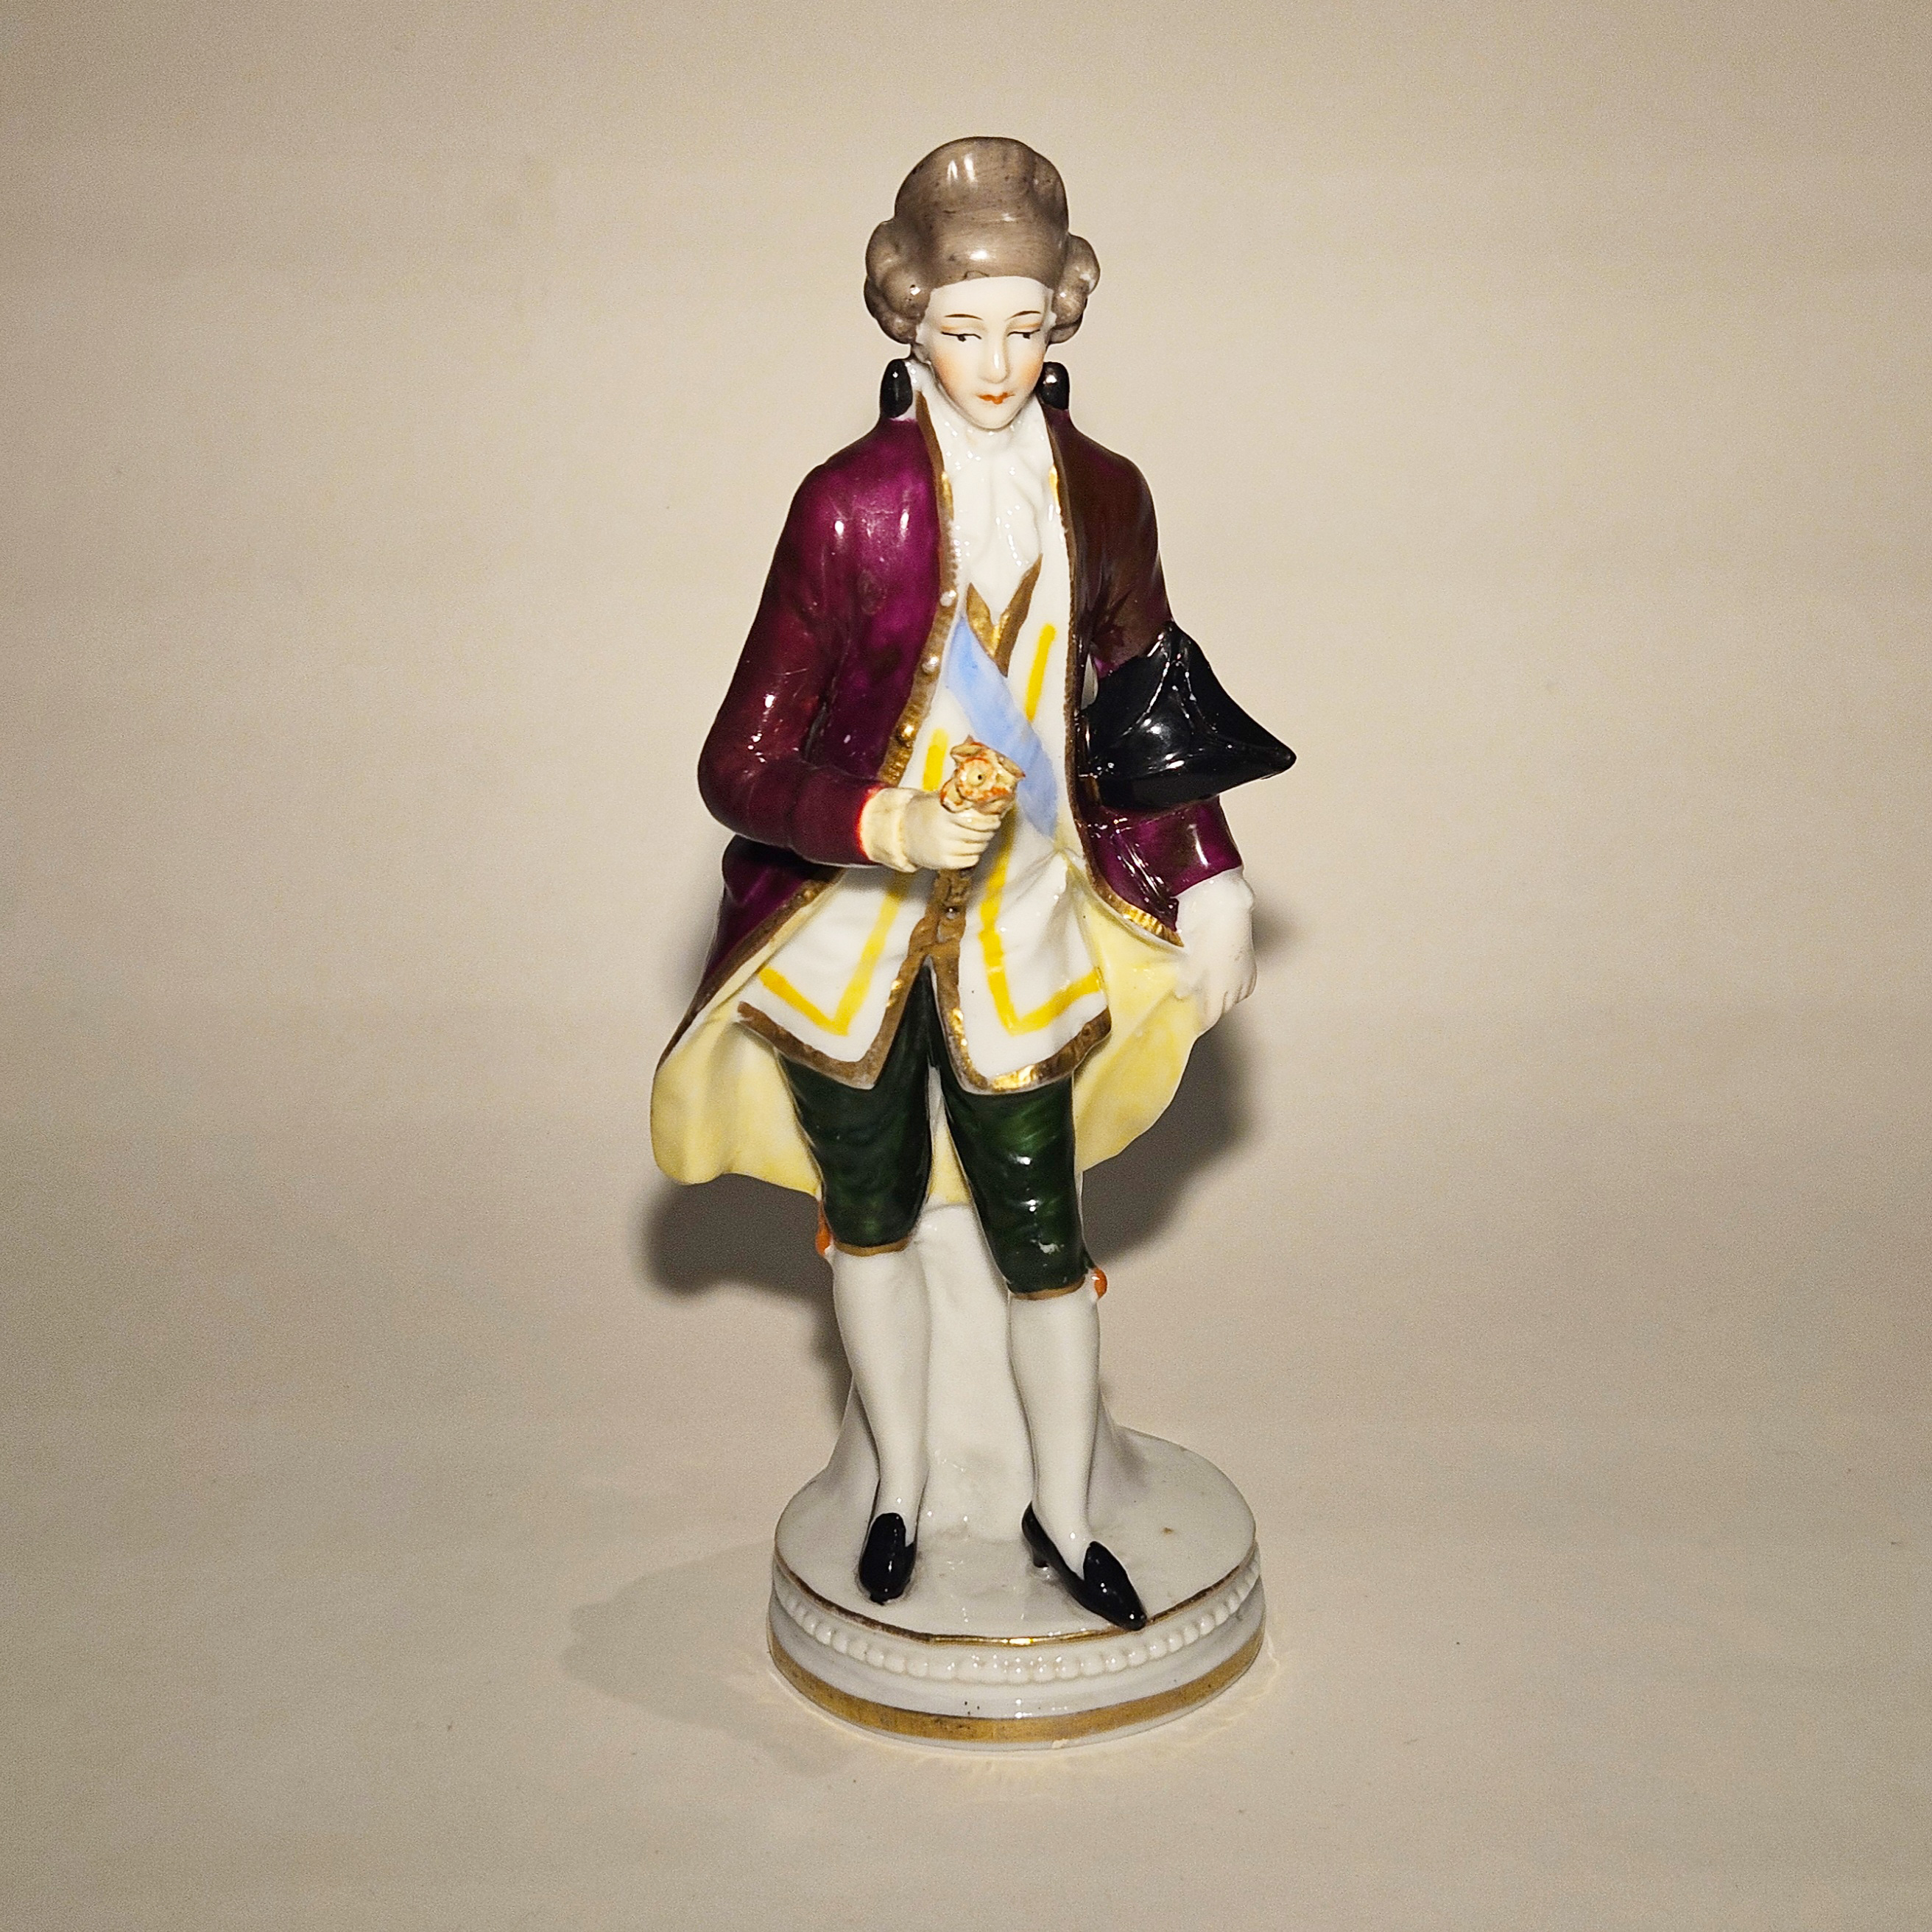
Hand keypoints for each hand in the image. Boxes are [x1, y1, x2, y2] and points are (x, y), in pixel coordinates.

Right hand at [860, 786, 1002, 871]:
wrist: (903, 832)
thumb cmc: (926, 812)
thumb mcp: (941, 799)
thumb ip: (962, 799)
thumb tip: (992, 799)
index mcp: (945, 813)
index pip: (978, 819)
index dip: (991, 819)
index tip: (995, 817)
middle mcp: (945, 831)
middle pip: (981, 834)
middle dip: (990, 830)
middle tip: (992, 825)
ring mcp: (945, 848)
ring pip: (978, 847)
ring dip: (983, 841)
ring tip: (980, 835)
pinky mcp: (944, 863)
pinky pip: (971, 859)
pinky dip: (974, 853)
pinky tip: (969, 846)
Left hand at [1173, 870, 1255, 1027]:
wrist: (1226, 912)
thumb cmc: (1205, 937)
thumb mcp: (1189, 964)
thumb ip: (1186, 984)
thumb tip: (1181, 995)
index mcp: (1219, 993)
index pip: (1210, 1019)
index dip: (1199, 1022)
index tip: (1188, 1023)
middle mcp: (1236, 990)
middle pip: (1222, 1008)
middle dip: (1208, 1007)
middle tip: (1193, 1002)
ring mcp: (1245, 978)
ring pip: (1232, 996)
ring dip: (1221, 994)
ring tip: (1206, 987)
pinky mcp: (1251, 966)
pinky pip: (1242, 984)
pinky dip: (1232, 983)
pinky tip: (1223, 975)